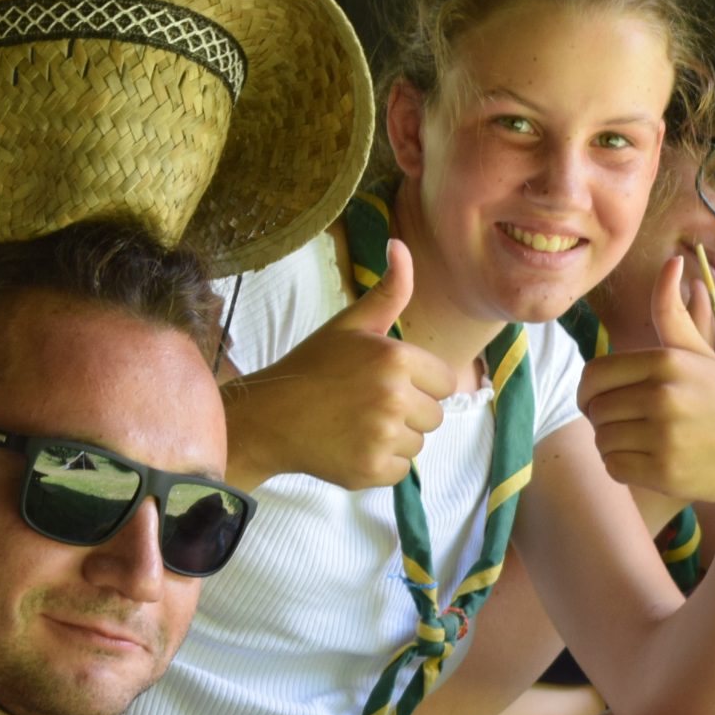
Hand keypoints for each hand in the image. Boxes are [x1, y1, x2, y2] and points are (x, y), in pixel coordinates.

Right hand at [222, 238, 457, 489]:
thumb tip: (401, 244)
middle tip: (366, 403)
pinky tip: (351, 445)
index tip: (385, 380)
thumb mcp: (351, 324)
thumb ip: (389, 291)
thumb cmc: (314, 367)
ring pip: (418, 443)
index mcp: (396, 359)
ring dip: (395, 437)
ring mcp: (383, 437)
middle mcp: (395, 398)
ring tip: (357, 423)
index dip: (419, 382)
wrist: (269, 417)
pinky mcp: (372, 469)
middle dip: (409, 410)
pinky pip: (400, 469)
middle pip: (435, 415)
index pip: (444, 381)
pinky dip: (380, 462)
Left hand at [579, 255, 714, 517]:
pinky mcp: (666, 470)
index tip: (604, 402)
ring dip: (613, 444)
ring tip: (640, 442)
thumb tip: (672, 260)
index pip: (593, 375)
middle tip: (628, 425)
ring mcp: (665, 434)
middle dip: (604, 420)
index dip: (590, 392)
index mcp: (667, 361)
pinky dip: (623, 468)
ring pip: (602, 439)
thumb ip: (673, 314)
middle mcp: (664, 394)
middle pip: (595, 409)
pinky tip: (647, 462)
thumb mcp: (701, 354)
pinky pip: (614, 467)